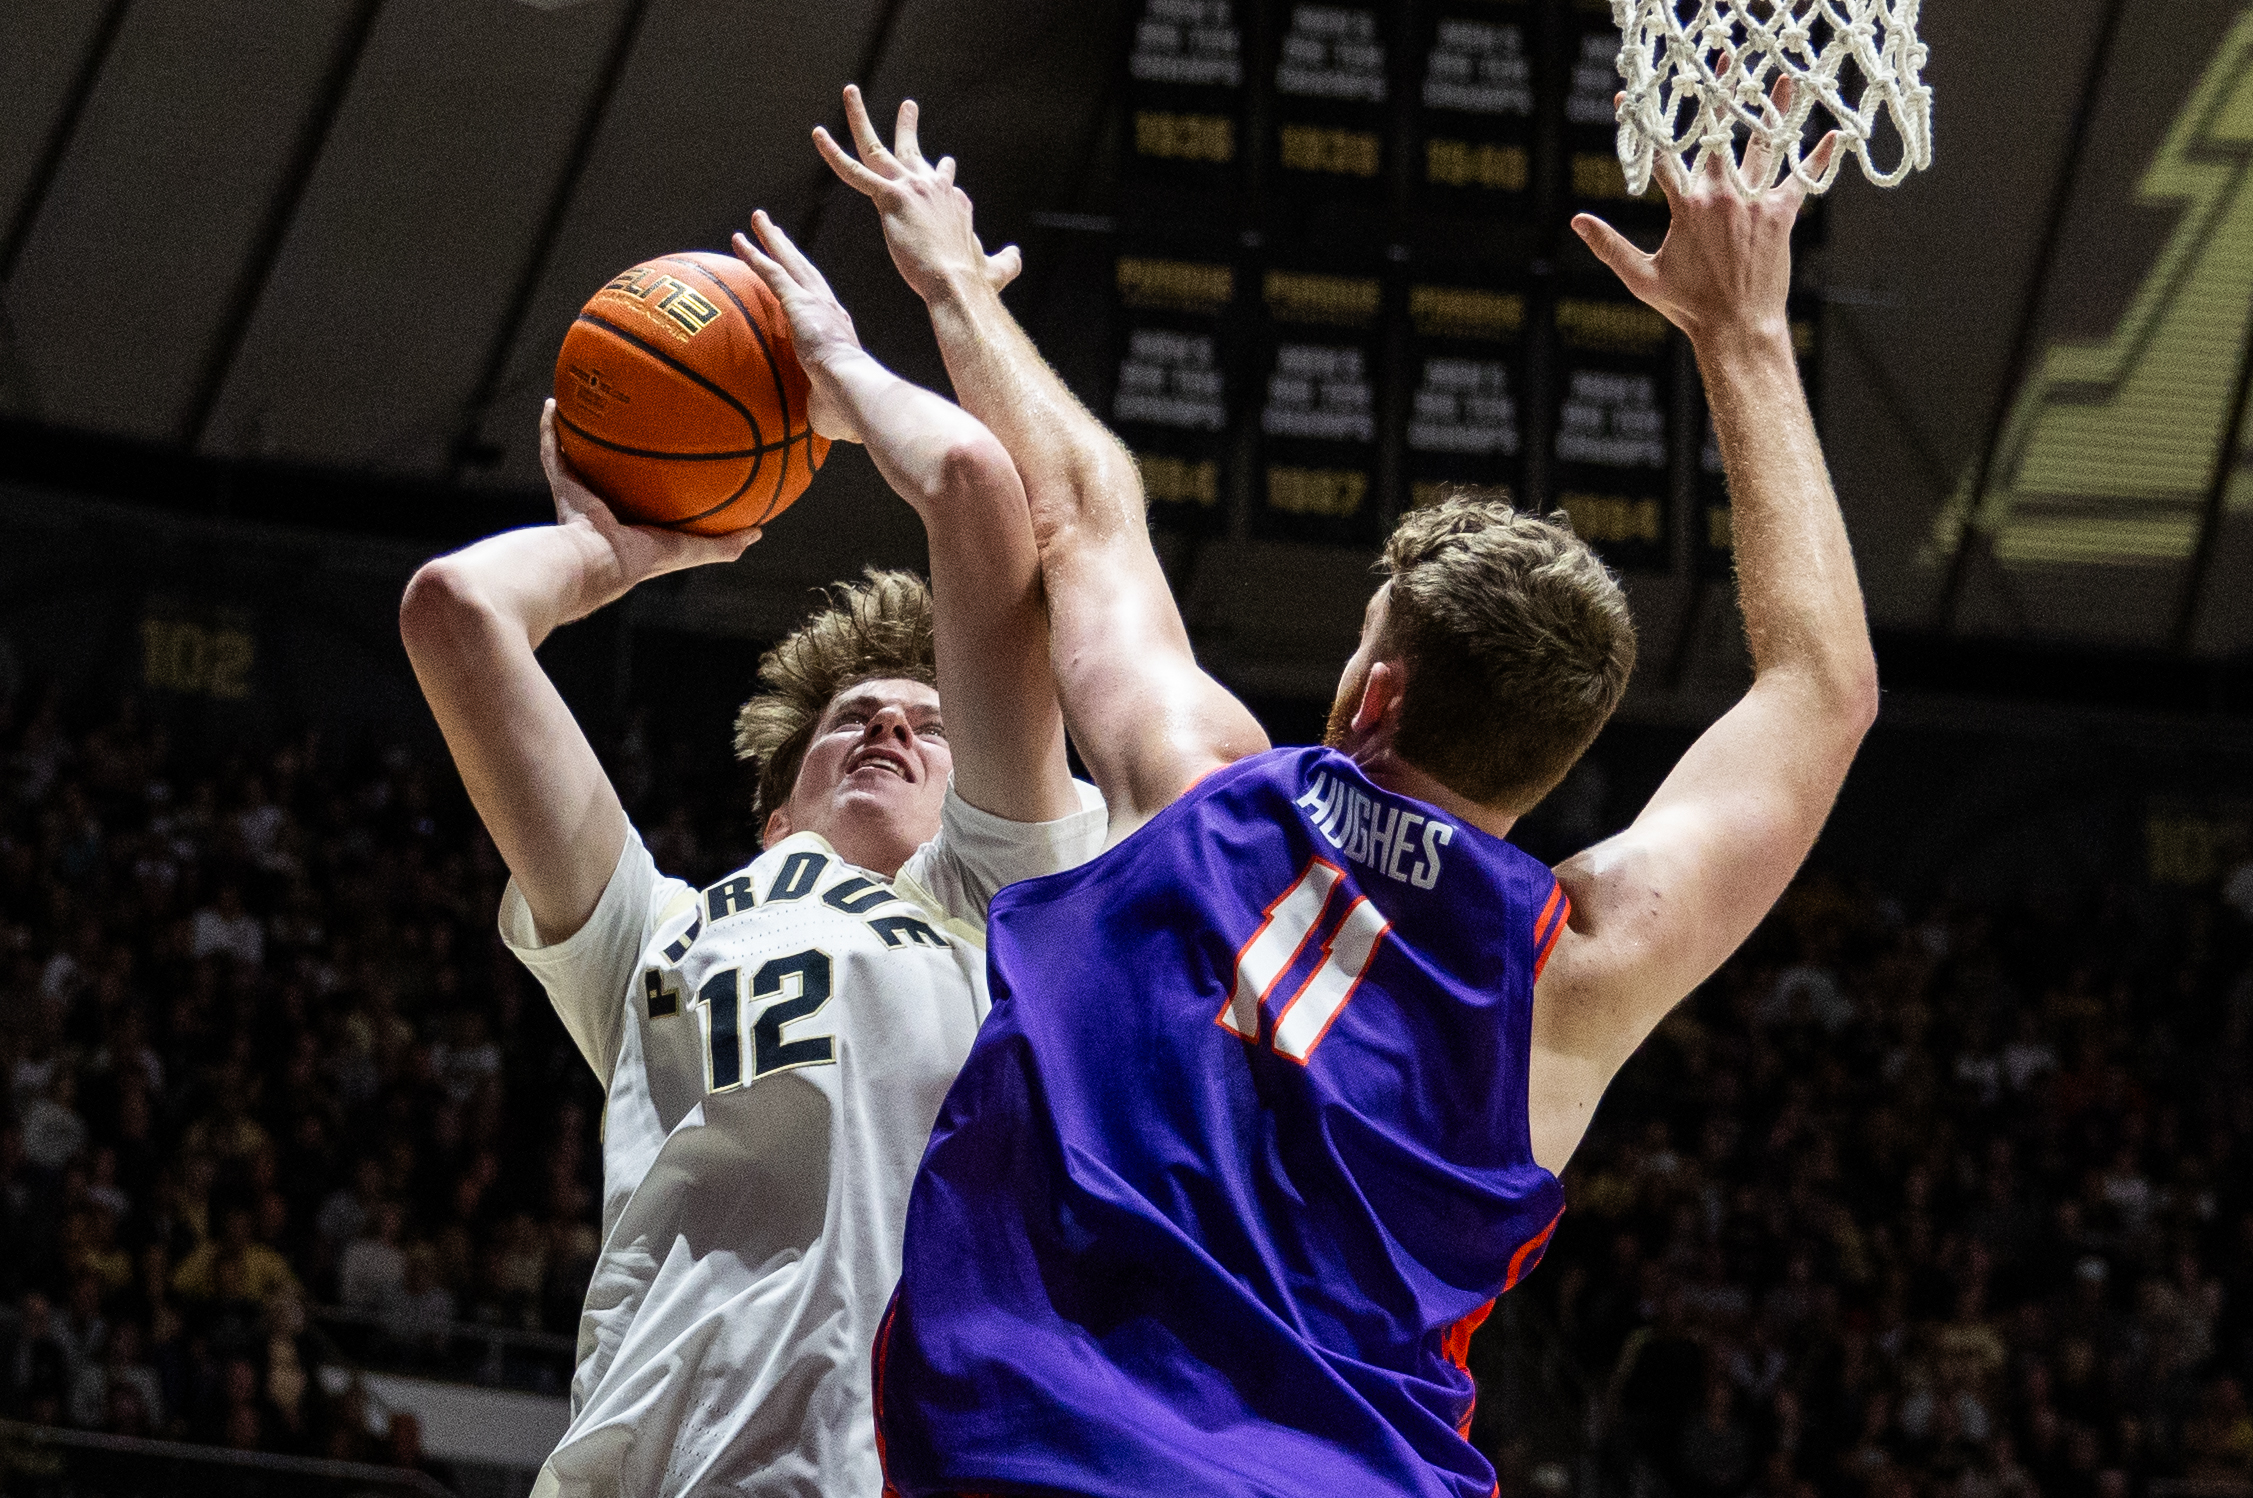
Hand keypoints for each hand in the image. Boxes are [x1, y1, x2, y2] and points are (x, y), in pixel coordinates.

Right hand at [540, 400, 757, 618]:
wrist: (597, 562)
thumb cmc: (642, 559)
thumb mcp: (691, 550)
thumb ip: (723, 545)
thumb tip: (759, 533)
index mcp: (633, 523)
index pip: (647, 497)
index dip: (658, 480)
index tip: (671, 456)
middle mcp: (606, 507)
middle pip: (614, 473)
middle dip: (621, 452)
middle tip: (634, 420)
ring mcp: (581, 495)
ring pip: (580, 457)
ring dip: (583, 433)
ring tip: (592, 401)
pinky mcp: (561, 484)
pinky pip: (552, 451)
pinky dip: (550, 428)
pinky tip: (554, 403)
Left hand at [732, 210, 867, 442]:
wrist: (858, 395)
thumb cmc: (849, 413)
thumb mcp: (828, 412)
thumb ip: (816, 413)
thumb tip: (808, 435)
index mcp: (839, 334)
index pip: (820, 304)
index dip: (806, 287)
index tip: (795, 276)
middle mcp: (831, 311)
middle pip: (805, 271)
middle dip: (788, 250)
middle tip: (773, 231)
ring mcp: (817, 305)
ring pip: (790, 263)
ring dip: (772, 241)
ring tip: (757, 221)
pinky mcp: (801, 305)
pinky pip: (773, 274)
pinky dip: (756, 256)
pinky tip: (739, 242)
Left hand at [814, 85, 1020, 304]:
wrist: (958, 281)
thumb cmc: (974, 281)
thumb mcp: (998, 270)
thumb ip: (1007, 261)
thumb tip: (1016, 253)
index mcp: (953, 201)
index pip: (943, 181)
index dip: (943, 174)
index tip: (946, 166)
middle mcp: (932, 186)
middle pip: (913, 151)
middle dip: (908, 126)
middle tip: (908, 106)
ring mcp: (910, 187)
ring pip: (877, 147)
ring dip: (860, 118)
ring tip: (851, 92)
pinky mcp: (890, 197)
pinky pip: (854, 172)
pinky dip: (833, 153)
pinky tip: (818, 135)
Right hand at [1574, 78, 1834, 349]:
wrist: (1736, 327)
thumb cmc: (1688, 305)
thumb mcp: (1641, 277)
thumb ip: (1609, 245)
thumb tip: (1576, 221)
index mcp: (1687, 206)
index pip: (1661, 156)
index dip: (1643, 125)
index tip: (1627, 100)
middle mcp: (1722, 195)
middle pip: (1719, 134)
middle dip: (1719, 95)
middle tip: (1722, 63)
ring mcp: (1754, 202)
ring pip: (1764, 146)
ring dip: (1774, 110)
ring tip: (1783, 81)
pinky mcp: (1781, 214)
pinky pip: (1803, 179)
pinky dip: (1819, 158)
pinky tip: (1836, 134)